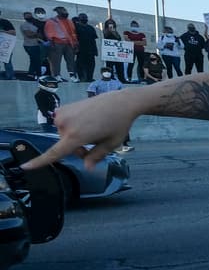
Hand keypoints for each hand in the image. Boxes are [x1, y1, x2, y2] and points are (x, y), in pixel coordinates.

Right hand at [21, 91, 137, 171]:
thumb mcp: (110, 144)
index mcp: (76, 136)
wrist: (120, 102)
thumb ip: (96, 156)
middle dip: (78, 147)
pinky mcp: (63, 108)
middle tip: (95, 140)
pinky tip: (86, 120)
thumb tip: (87, 167)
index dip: (40, 161)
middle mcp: (64, 125)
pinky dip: (73, 126)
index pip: (55, 153)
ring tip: (93, 127)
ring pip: (64, 135)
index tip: (25, 166)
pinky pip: (65, 125)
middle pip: (65, 145)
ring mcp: (62, 114)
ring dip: (75, 136)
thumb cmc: (118, 124)